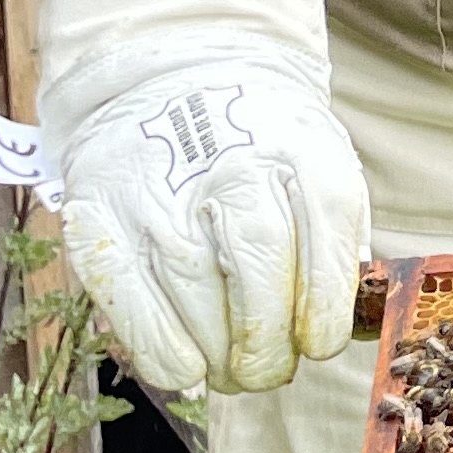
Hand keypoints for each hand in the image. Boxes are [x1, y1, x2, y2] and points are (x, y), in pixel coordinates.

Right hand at [48, 65, 369, 395]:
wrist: (171, 79)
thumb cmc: (260, 148)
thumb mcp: (318, 162)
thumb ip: (335, 233)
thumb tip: (352, 317)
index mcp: (299, 147)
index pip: (327, 222)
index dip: (326, 298)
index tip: (321, 343)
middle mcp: (230, 163)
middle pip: (261, 260)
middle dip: (269, 338)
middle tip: (270, 370)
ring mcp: (160, 188)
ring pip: (197, 287)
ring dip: (220, 352)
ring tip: (233, 372)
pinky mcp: (101, 215)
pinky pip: (131, 296)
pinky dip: (162, 346)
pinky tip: (186, 366)